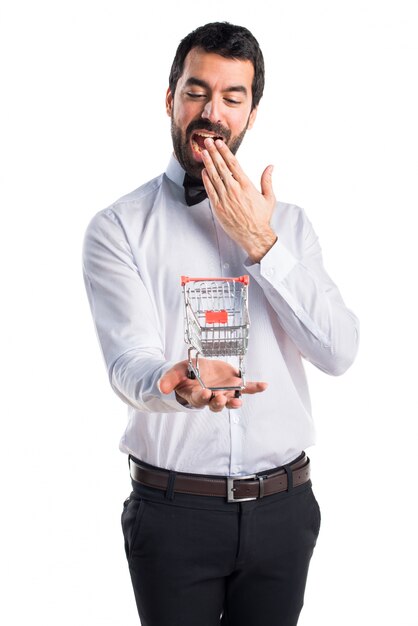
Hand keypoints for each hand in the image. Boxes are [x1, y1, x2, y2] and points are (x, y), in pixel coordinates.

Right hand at [159, 358, 266, 412]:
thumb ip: (169, 380)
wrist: (196, 371)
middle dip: (219, 403)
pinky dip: (255, 388)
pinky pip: (246, 389)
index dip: (203, 397)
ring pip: (230, 400)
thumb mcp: (175, 373)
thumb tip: (161, 387)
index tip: (205, 393)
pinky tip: (263, 386)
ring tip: (238, 401)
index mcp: (197, 395)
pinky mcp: (234, 385)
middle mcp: (212, 397)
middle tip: (221, 399)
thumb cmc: (184, 375)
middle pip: (216, 404)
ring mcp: (224, 392)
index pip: (200, 399)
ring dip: (235, 401)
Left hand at [201, 138, 276, 261]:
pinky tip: (203, 171)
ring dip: (207, 163)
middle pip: (221, 166)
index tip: (219, 143)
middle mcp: (234, 189)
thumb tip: (270, 167)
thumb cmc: (261, 218)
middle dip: (213, 152)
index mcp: (246, 185)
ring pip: (214, 177)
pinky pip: (210, 190)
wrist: (254, 235)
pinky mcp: (218, 207)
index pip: (233, 163)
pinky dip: (206, 180)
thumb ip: (267, 181)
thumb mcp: (269, 198)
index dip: (224, 151)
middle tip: (207, 141)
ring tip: (203, 152)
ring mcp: (225, 198)